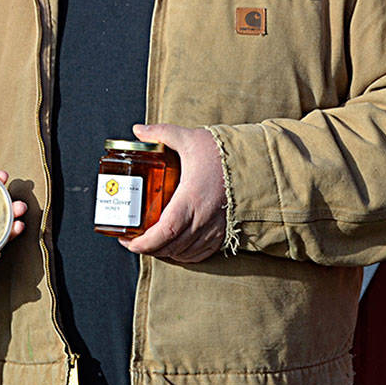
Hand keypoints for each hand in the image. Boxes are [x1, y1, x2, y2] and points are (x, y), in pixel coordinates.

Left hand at [121, 123, 226, 262]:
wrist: (257, 163)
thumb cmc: (222, 153)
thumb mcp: (189, 138)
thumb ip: (161, 133)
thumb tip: (138, 130)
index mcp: (191, 199)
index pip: (165, 231)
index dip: (145, 242)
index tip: (128, 242)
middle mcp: (203, 219)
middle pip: (170, 246)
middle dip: (148, 248)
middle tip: (132, 240)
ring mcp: (215, 229)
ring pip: (184, 253)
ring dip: (164, 252)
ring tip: (149, 243)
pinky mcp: (223, 232)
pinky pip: (201, 254)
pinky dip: (184, 255)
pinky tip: (174, 248)